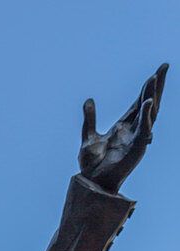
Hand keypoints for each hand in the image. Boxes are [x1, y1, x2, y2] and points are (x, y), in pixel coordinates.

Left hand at [79, 63, 167, 192]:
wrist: (91, 182)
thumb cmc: (91, 165)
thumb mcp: (88, 136)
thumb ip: (90, 119)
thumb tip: (88, 100)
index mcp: (123, 126)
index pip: (138, 102)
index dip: (147, 87)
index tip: (156, 71)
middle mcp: (133, 130)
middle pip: (148, 103)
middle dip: (156, 86)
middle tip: (163, 67)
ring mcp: (136, 139)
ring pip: (148, 113)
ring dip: (151, 96)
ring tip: (154, 78)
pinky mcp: (137, 149)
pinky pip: (144, 130)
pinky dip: (146, 116)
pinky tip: (147, 103)